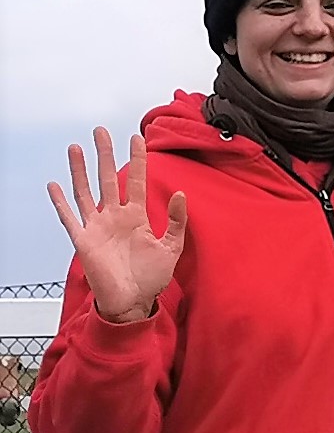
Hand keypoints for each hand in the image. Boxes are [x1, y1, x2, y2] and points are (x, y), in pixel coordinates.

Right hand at [48, 127, 187, 323]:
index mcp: (137, 217)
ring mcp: (97, 227)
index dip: (136, 160)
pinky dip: (61, 202)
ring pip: (86, 192)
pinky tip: (54, 184)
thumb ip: (177, 222)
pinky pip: (69, 217)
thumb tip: (182, 195)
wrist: (133, 301)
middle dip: (104, 155)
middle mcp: (115, 217)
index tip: (137, 138)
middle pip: (108, 179)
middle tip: (101, 131)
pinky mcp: (83, 241)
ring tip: (76, 147)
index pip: (136, 182)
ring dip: (80, 170)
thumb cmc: (151, 278)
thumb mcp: (171, 248)